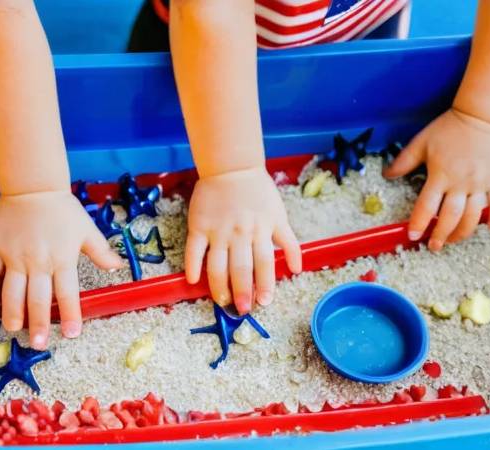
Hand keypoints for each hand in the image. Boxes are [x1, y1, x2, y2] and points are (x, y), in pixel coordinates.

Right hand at [0, 191, 122, 349]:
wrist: (32, 186)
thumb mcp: (86, 229)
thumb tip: (117, 267)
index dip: (71, 315)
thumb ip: (100, 251)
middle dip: (39, 324)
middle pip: (38, 299)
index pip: (67, 294)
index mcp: (62, 259)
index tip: (72, 334)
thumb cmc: (62, 208)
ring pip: (12, 291)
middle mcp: (38, 261)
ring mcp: (14, 256)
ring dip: (13, 312)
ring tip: (13, 329)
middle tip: (39, 343)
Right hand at [185, 167, 301, 313]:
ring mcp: (218, 230)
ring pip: (218, 264)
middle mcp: (240, 233)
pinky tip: (193, 280)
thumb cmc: (258, 192)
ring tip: (221, 301)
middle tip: (242, 309)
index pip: (264, 264)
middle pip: (241, 268)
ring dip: (219, 285)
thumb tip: (296, 269)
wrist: (231, 167)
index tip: (264, 302)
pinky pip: (194, 249)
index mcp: (261, 231)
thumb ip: (288, 242)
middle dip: (242, 292)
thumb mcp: (279, 215)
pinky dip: (193, 265)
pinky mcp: (199, 226)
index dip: (264, 285)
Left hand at [384, 109, 489, 250]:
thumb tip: (386, 175)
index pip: (426, 206)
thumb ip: (404, 161)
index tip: (413, 236)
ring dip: (463, 232)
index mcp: (440, 175)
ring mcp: (481, 184)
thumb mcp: (422, 142)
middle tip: (434, 246)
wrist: (485, 116)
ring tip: (454, 240)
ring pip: (473, 216)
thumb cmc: (452, 127)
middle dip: (441, 235)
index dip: (419, 223)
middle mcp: (461, 183)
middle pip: (450, 217)